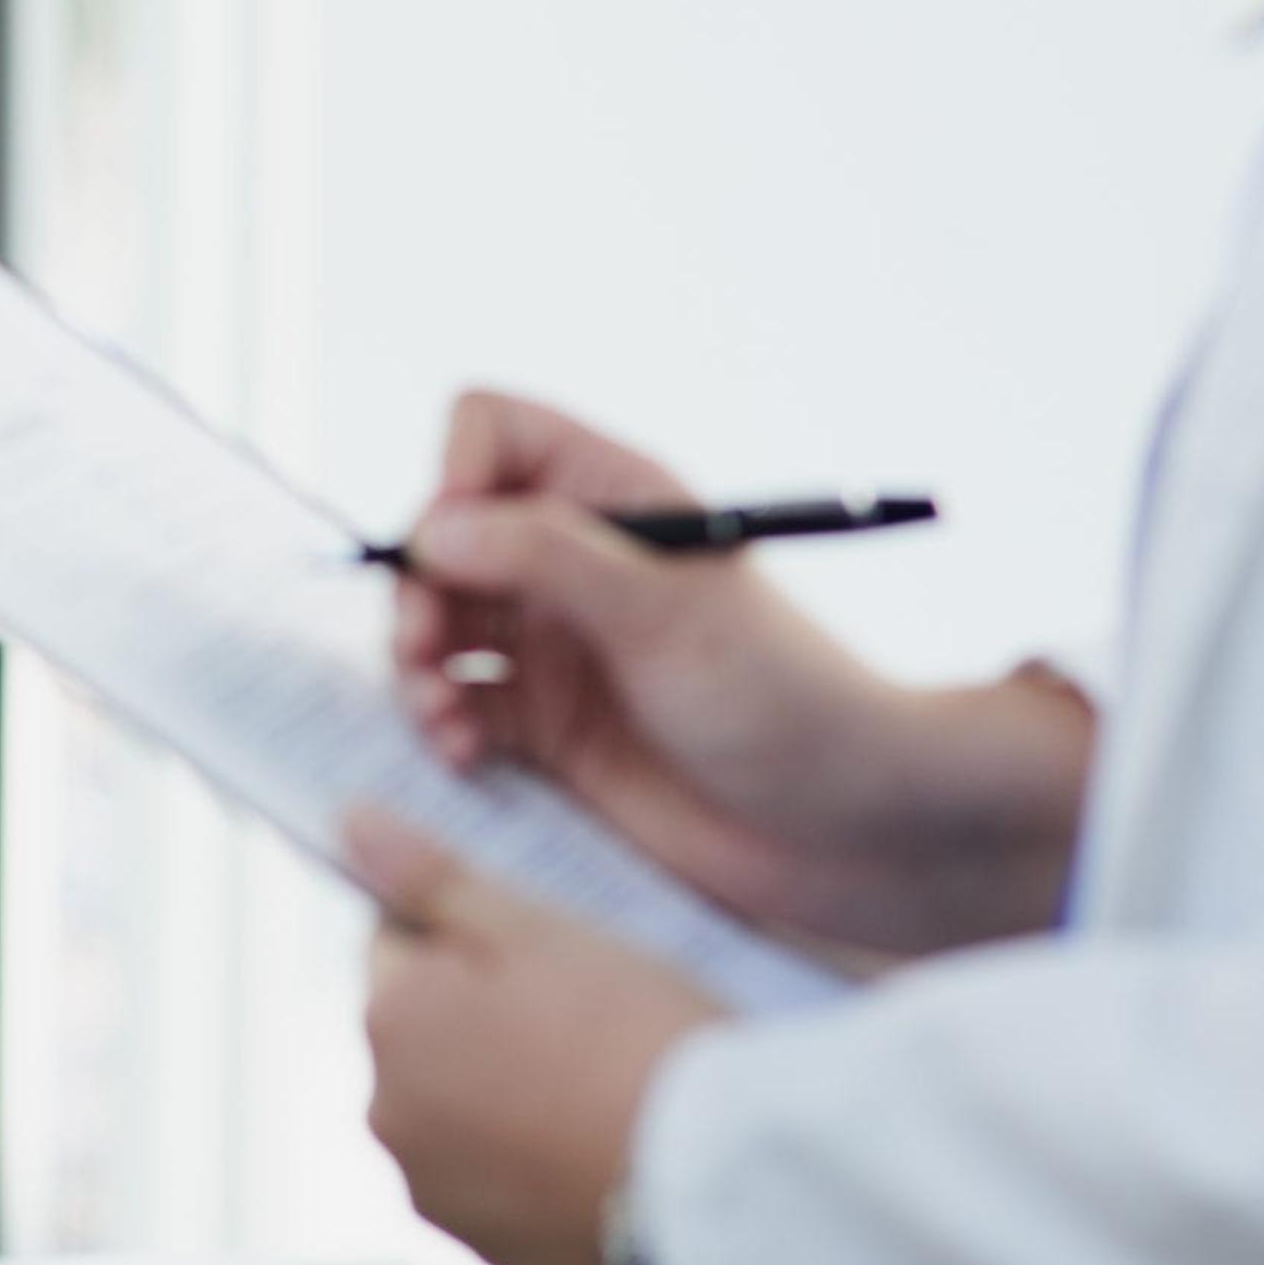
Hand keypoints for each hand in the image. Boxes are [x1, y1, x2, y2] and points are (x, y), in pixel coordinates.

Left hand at [343, 810, 724, 1264]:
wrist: (722, 1188)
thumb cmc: (634, 1039)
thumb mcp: (535, 929)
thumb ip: (432, 878)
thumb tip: (351, 822)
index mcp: (387, 1024)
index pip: (397, 944)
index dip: (470, 934)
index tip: (544, 951)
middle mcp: (389, 1117)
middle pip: (428, 1033)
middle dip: (486, 1016)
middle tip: (588, 1016)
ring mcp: (438, 1196)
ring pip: (462, 1110)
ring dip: (509, 1091)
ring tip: (604, 1085)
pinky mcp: (493, 1257)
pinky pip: (499, 1182)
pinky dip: (534, 1161)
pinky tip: (603, 1147)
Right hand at [398, 390, 1091, 955]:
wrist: (846, 832)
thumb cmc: (781, 699)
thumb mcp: (664, 614)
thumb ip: (547, 556)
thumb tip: (435, 528)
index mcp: (614, 496)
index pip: (492, 432)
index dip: (454, 474)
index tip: (448, 547)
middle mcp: (573, 560)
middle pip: (441, 534)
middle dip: (417, 589)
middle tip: (424, 652)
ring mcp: (556, 643)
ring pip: (435, 622)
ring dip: (417, 664)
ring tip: (440, 715)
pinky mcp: (546, 727)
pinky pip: (455, 705)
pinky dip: (440, 723)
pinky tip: (464, 754)